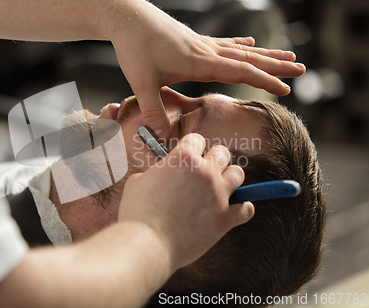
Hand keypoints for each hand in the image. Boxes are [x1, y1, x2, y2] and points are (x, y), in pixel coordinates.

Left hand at [110, 4, 304, 137]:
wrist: (127, 18)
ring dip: (265, 54)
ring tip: (288, 55)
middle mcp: (206, 51)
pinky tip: (250, 41)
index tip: (285, 90)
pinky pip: (225, 43)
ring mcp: (202, 43)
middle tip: (301, 70)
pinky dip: (241, 44)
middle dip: (276, 66)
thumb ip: (153, 110)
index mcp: (199, 62)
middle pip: (249, 58)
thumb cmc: (134, 48)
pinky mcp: (194, 40)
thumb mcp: (141, 83)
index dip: (264, 81)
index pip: (240, 72)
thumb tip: (160, 137)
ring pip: (241, 50)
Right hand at [118, 134, 253, 271]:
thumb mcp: (138, 181)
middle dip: (213, 160)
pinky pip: (246, 208)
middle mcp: (205, 172)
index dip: (191, 147)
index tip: (188, 157)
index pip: (197, 139)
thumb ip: (155, 173)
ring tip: (219, 188)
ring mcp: (218, 195)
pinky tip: (233, 210)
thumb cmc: (137, 213)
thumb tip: (160, 176)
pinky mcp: (225, 219)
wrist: (146, 243)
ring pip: (238, 175)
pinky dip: (241, 208)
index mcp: (183, 157)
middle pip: (222, 153)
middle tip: (203, 172)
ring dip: (229, 179)